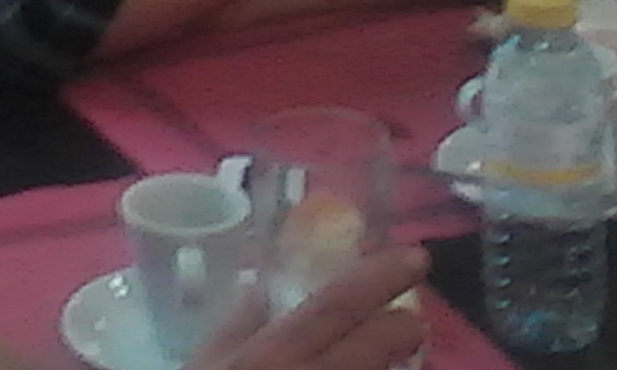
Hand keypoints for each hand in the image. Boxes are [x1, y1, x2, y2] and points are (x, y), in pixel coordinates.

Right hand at [188, 247, 427, 369]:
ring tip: (393, 358)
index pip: (335, 305)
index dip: (378, 278)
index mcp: (271, 354)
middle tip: (415, 321)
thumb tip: (258, 291)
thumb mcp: (202, 368)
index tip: (414, 257)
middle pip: (370, 348)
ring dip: (387, 366)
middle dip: (400, 330)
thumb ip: (232, 329)